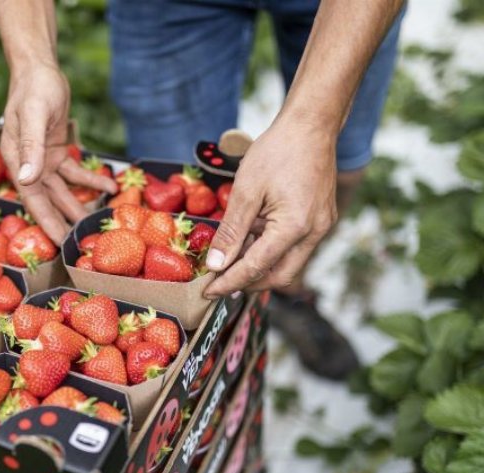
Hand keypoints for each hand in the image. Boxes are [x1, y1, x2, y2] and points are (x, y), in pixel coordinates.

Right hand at [0, 62, 117, 244]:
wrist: (39, 68)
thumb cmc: (34, 89)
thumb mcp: (34, 115)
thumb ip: (31, 147)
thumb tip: (25, 180)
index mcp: (16, 159)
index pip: (31, 198)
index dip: (45, 221)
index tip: (58, 242)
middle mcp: (27, 164)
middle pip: (46, 200)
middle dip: (61, 221)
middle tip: (78, 243)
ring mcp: (41, 159)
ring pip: (61, 190)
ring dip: (77, 204)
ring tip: (95, 222)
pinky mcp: (56, 151)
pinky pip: (74, 171)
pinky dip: (90, 180)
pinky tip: (109, 187)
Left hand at [202, 117, 338, 297]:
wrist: (311, 125)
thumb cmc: (277, 151)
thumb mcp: (246, 191)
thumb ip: (231, 232)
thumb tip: (216, 265)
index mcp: (296, 227)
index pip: (256, 267)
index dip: (229, 282)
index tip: (208, 292)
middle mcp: (314, 233)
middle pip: (279, 276)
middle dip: (248, 283)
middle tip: (218, 283)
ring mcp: (320, 227)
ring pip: (287, 264)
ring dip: (258, 266)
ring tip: (229, 261)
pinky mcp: (319, 220)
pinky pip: (293, 247)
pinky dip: (269, 250)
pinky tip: (248, 242)